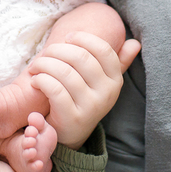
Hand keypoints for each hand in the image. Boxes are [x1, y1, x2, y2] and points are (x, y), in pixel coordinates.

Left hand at [30, 34, 140, 148]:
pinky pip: (54, 90)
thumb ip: (118, 62)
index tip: (67, 38)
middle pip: (80, 57)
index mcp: (115, 80)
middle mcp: (107, 93)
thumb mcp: (103, 82)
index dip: (83, 38)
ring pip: (65, 72)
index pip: (103, 50)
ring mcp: (91, 107)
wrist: (70, 134)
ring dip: (44, 64)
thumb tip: (135, 43)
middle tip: (45, 52)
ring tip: (36, 66)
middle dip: (57, 49)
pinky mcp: (72, 118)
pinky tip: (35, 80)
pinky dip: (41, 80)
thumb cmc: (83, 99)